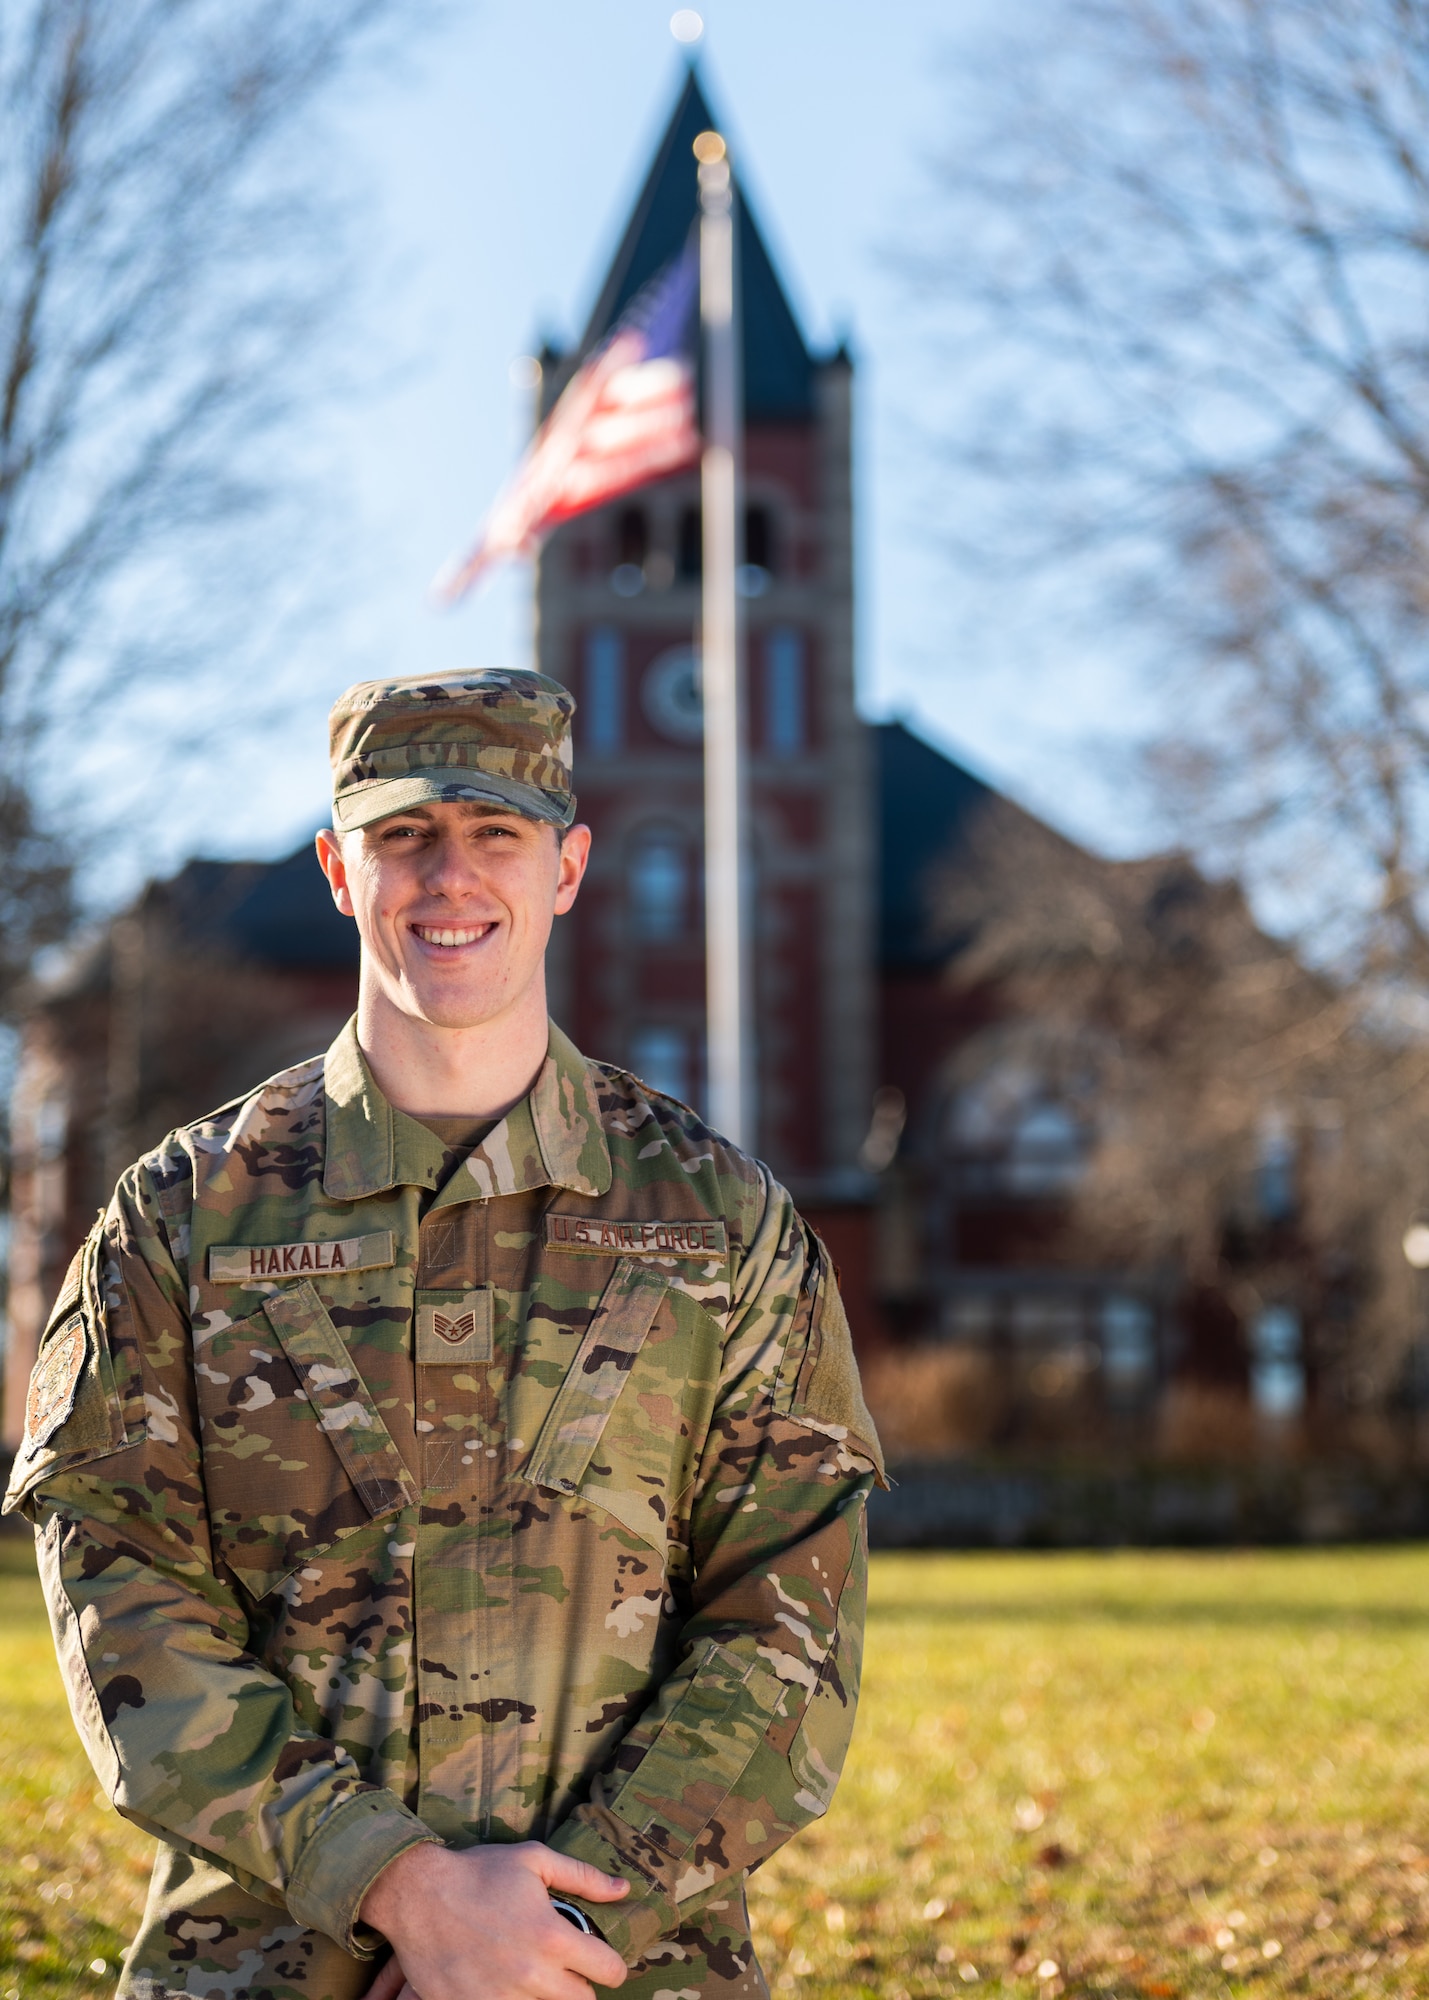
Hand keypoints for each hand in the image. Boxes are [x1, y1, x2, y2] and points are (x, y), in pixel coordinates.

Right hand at [360, 1840, 628, 1999]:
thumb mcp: (534, 1861)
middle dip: (580, 1988)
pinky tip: (505, 1987)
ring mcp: (499, 1998)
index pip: (607, 1971)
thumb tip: (623, 1889)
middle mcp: (531, 1976)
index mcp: (552, 1938)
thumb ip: (583, 1877)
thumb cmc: (478, 1872)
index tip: (602, 1963)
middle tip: (566, 1972)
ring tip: (534, 1979)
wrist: (417, 1893)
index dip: (611, 1967)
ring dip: (546, 1998)